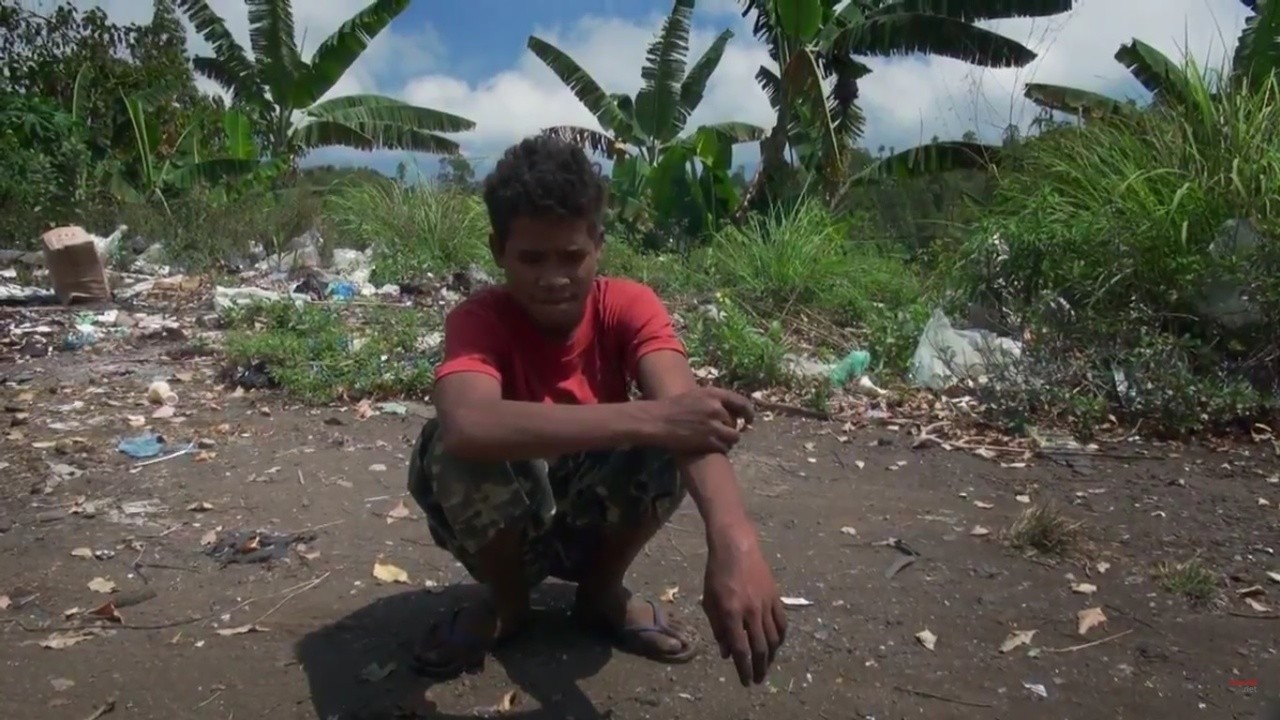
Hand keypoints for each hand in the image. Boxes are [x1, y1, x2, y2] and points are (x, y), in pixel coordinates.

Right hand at [650, 387, 753, 453]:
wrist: (657, 421)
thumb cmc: (672, 407)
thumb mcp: (694, 395)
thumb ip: (712, 400)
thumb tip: (727, 409)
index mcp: (713, 394)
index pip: (741, 402)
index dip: (749, 412)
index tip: (750, 419)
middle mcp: (716, 408)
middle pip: (736, 422)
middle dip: (732, 429)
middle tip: (723, 433)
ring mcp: (713, 425)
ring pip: (734, 437)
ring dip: (728, 441)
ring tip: (718, 441)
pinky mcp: (709, 440)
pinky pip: (724, 447)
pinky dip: (721, 449)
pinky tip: (711, 447)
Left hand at [701, 524, 785, 685]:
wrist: (737, 547)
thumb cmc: (717, 573)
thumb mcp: (709, 601)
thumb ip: (717, 628)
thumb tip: (726, 653)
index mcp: (731, 613)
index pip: (740, 649)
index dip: (743, 669)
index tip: (745, 682)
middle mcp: (751, 611)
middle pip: (759, 648)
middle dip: (759, 668)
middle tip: (758, 680)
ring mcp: (766, 604)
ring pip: (773, 638)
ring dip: (771, 656)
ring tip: (766, 666)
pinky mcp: (776, 597)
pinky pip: (782, 623)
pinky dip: (781, 637)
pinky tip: (777, 645)